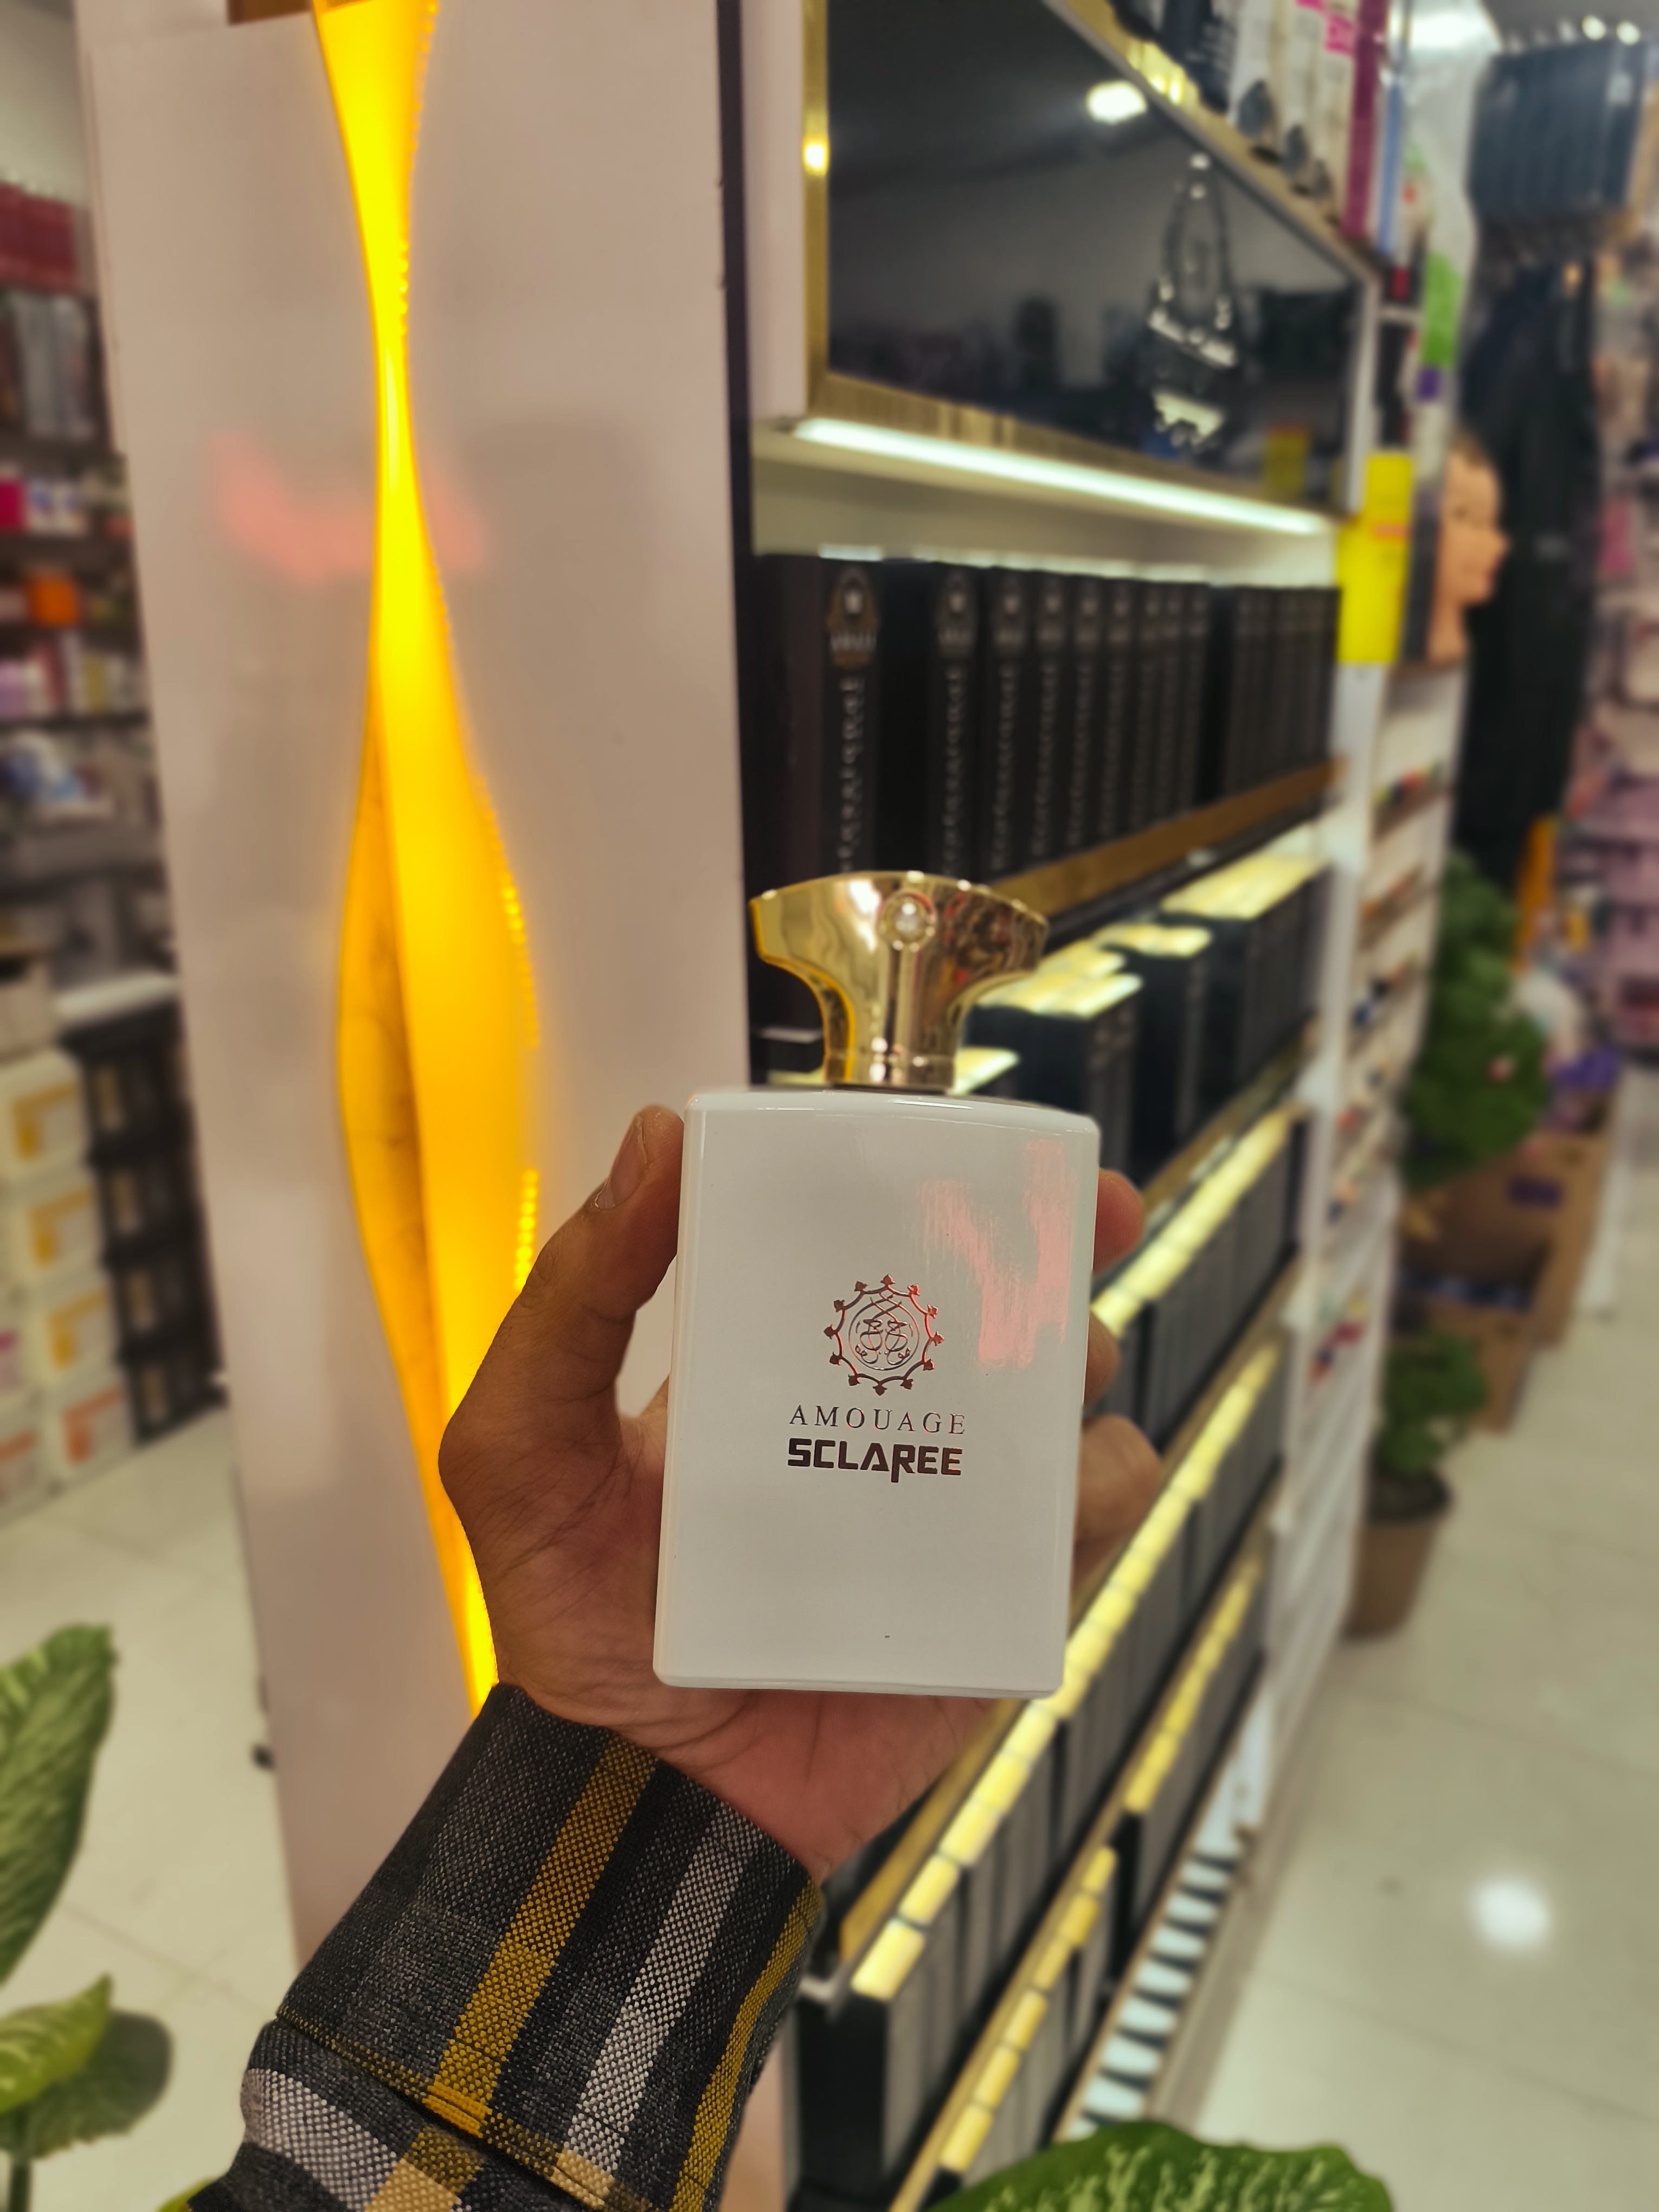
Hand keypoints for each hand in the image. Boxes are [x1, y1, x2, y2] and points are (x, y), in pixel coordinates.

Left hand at [440, 1106, 1158, 1879]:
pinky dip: (1100, 1476)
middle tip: (1094, 1209)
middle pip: (998, 1295)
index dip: (934, 1178)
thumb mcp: (525, 1443)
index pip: (870, 1239)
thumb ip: (573, 1298)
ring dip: (1083, 1351)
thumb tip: (656, 1140)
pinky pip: (1095, 1509)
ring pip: (1069, 1388)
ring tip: (1053, 1358)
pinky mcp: (1000, 1591)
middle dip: (1061, 1237)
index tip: (970, 1139)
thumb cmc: (573, 1622)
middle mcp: (878, 1413)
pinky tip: (1053, 1479)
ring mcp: (947, 1500)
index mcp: (778, 1358)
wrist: (642, 1795)